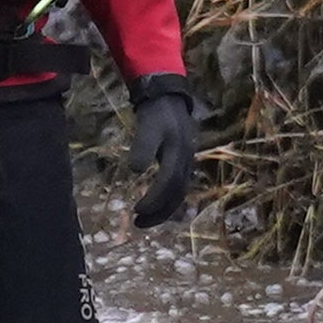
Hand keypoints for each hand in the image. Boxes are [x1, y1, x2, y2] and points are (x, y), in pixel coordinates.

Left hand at [124, 76, 200, 229]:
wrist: (170, 98)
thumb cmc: (157, 113)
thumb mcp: (148, 126)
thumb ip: (142, 147)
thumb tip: (135, 170)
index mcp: (179, 154)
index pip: (168, 183)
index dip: (154, 199)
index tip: (136, 210)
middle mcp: (186, 162)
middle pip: (176, 195)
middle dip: (158, 212)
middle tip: (137, 223)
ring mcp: (187, 164)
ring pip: (178, 194)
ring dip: (162, 210)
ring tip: (142, 219)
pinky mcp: (182, 164)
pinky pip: (177, 188)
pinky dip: (165, 200)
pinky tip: (152, 204)